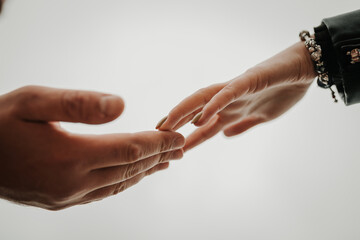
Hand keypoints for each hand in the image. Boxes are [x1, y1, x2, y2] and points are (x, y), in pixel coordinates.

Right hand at [0, 86, 184, 209]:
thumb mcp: (33, 101)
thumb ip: (78, 103)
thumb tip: (121, 105)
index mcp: (69, 157)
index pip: (130, 150)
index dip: (158, 143)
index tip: (179, 137)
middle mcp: (71, 183)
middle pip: (129, 169)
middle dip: (159, 156)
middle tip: (182, 148)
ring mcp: (66, 196)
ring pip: (119, 184)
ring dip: (145, 171)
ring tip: (166, 162)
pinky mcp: (59, 201)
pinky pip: (102, 193)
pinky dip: (124, 183)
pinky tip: (132, 177)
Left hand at [156, 42, 315, 150]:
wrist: (304, 71)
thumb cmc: (284, 91)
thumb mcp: (262, 117)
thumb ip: (243, 125)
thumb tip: (225, 135)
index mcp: (231, 110)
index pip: (204, 127)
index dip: (189, 139)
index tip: (173, 151)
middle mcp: (228, 99)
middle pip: (195, 111)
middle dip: (176, 123)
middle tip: (156, 136)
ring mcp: (236, 89)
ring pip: (204, 98)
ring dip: (184, 111)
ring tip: (167, 124)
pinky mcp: (249, 80)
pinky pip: (228, 93)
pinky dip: (214, 104)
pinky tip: (201, 116)